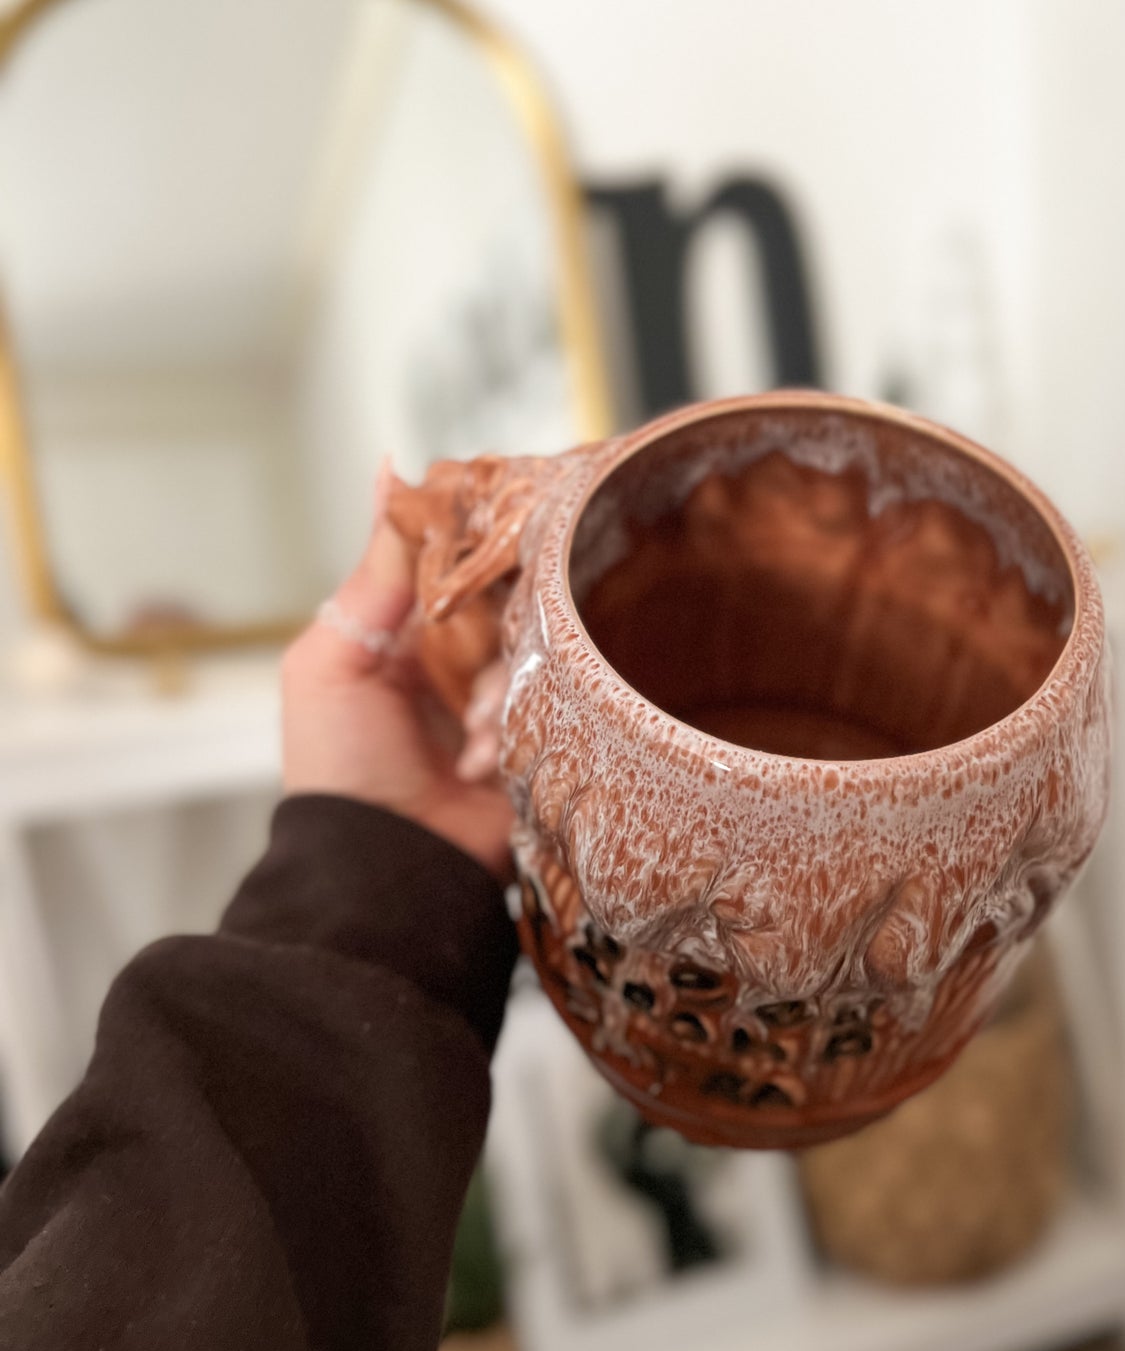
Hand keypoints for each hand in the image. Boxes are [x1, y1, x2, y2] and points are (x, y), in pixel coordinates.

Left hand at [281, 466, 514, 876]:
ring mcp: (506, 704)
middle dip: (496, 629)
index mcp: (410, 633)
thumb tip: (391, 472)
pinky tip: (481, 764)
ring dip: (501, 694)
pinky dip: (519, 731)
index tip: (503, 529)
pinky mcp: (542, 744)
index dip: (481, 546)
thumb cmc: (339, 768)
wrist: (384, 870)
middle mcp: (462, 662)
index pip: (461, 563)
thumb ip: (373, 572)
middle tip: (480, 656)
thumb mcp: (332, 658)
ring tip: (468, 739)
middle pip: (510, 603)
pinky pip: (559, 708)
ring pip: (537, 655)